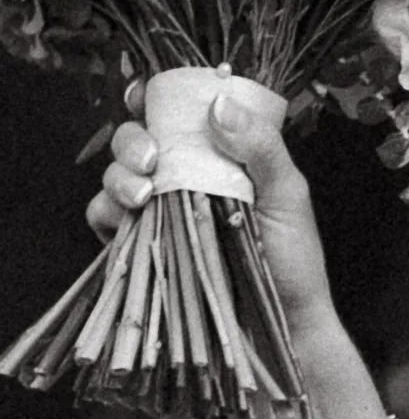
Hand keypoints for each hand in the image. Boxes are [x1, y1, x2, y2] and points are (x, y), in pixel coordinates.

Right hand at [87, 76, 336, 334]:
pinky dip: (105, 211)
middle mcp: (182, 177)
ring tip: (141, 194)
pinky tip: (124, 216)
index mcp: (217, 155)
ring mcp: (158, 211)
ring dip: (118, 175)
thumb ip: (260, 147)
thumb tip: (218, 104)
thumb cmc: (293, 258)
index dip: (151, 97)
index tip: (142, 94)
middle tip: (150, 159)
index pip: (174, 114)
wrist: (283, 324)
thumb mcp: (287, 195)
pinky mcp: (140, 245)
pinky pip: (104, 218)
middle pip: (136, 140)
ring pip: (115, 174)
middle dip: (131, 140)